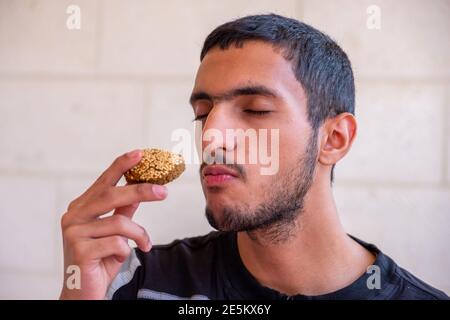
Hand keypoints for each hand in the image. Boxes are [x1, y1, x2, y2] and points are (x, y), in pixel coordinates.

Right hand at [59, 150, 166, 298]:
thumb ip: (124, 211)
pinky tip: (123, 257)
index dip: (121, 166)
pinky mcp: (79, 249)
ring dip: (138, 234)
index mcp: (81, 208)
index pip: (103, 181)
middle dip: (140, 191)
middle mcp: (73, 216)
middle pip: (111, 195)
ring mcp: (74, 232)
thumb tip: (142, 189)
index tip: (140, 153)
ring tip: (144, 245)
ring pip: (119, 222)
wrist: (83, 293)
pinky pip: (117, 243)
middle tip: (164, 192)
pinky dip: (128, 250)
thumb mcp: (115, 232)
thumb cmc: (100, 260)